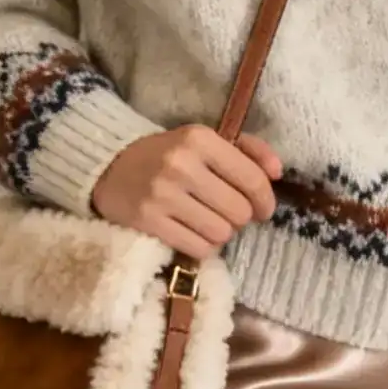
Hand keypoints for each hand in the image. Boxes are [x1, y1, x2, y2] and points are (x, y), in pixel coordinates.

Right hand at [91, 124, 280, 258]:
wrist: (109, 166)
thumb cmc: (168, 155)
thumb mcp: (205, 141)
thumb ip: (247, 150)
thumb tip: (278, 171)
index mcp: (200, 139)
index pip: (252, 179)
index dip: (266, 200)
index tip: (263, 209)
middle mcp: (182, 165)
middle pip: (239, 212)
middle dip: (240, 218)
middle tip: (228, 214)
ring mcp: (163, 195)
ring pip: (221, 234)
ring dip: (221, 233)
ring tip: (208, 222)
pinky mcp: (148, 221)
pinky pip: (199, 249)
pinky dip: (203, 247)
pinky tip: (194, 234)